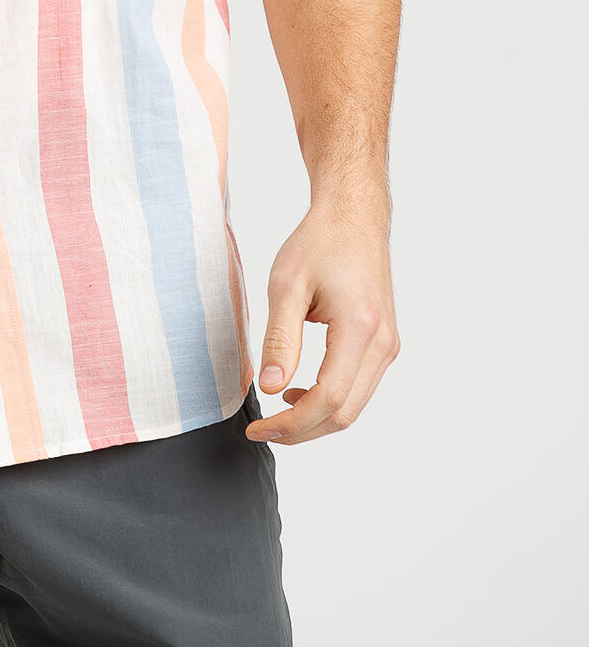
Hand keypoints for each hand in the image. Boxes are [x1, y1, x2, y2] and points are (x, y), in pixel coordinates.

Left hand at [244, 194, 400, 444]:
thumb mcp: (286, 285)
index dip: (292, 423)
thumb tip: (269, 387)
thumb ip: (279, 339)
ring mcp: (388, 346)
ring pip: (354, 406)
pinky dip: (329, 401)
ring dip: (315, 418)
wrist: (353, 216)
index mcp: (360, 328)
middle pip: (344, 413)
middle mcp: (382, 344)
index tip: (259, 429)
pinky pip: (358, 388)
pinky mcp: (383, 344)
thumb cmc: (320, 242)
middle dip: (301, 430)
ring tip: (276, 414)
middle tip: (262, 430)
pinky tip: (297, 391)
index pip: (328, 399)